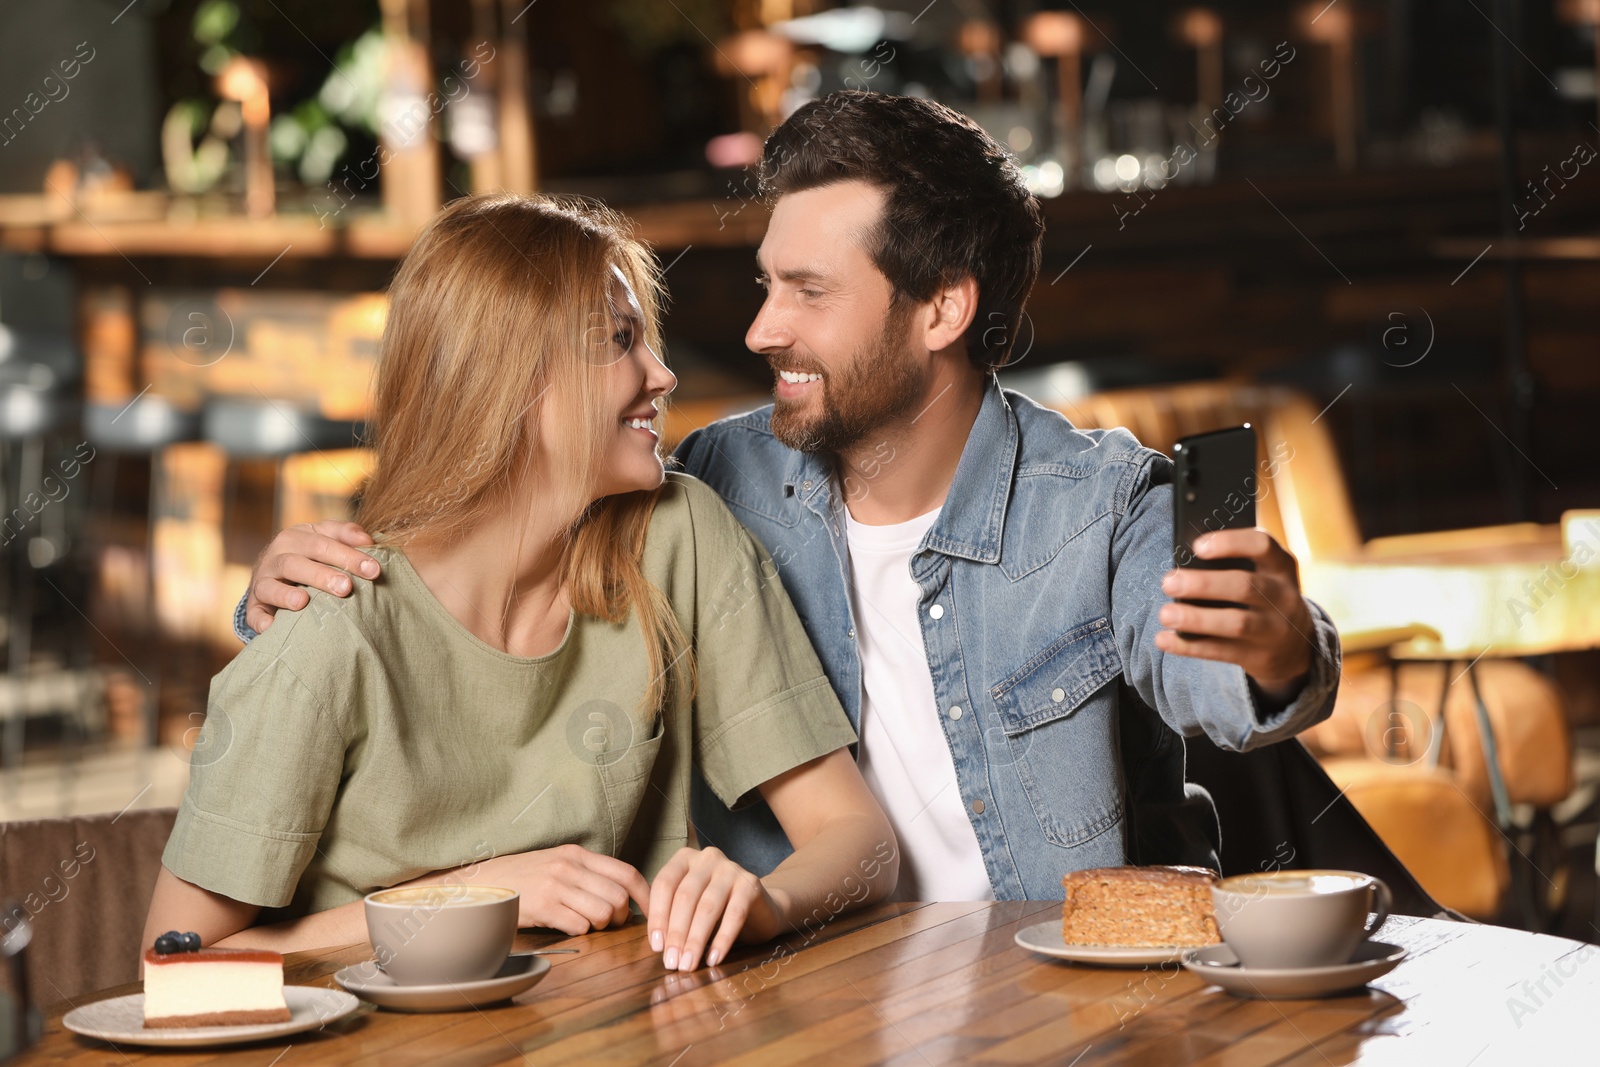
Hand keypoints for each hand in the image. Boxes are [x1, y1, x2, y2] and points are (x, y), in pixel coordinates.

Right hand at [247, 520, 378, 632]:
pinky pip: (254, 614)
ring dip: (286, 595)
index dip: (349, 555)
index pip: (323, 543)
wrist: (272, 571)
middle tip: (346, 588)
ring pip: (271, 586)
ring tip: (303, 601)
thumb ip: (347, 535)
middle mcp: (276, 556)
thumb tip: (368, 540)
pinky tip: (273, 627)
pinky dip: (261, 621)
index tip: (374, 571)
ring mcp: (263, 581)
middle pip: (296, 563)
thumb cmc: (310, 555)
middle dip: (322, 575)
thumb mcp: (326, 537)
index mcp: (297, 537)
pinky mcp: (254, 605)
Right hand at [479, 845, 649, 935]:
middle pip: (619, 896)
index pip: (626, 872)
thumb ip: (587, 873)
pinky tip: (566, 926)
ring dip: (600, 926)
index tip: (651, 909)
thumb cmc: (523, 877)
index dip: (645, 894)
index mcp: (577, 854)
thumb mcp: (557, 863)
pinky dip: (580, 931)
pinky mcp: (544, 907)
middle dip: (621, 916)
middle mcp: (570, 867)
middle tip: (611, 923)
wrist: (482, 884)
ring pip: (603, 913)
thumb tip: (622, 893)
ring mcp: (556, 886)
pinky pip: (579, 926)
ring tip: (586, 923)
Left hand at [647, 847, 784, 971]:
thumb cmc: (713, 912)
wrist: (759, 912)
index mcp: (684, 858)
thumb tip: (644, 921)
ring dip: (696, 940)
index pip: (664, 884)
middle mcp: (707, 857)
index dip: (658, 916)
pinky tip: (714, 959)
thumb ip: (660, 909)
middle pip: (685, 896)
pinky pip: (734, 914)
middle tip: (672, 962)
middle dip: (676, 933)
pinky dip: (722, 940)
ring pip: (708, 906)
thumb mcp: (683, 909)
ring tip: (689, 964)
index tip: (656, 947)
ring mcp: (731, 868)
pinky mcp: (751, 884)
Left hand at [1156, 528, 1315, 699]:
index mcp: (1281, 566)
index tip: (1197, 546)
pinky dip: (1189, 646)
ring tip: (1165, 614)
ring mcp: (1274, 629)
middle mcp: (1283, 596)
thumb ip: (1233, 565)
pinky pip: (1221, 651)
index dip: (1230, 542)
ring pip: (1236, 623)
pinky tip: (1164, 639)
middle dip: (1203, 584)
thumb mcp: (1263, 575)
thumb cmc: (1263, 597)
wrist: (1294, 646)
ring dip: (1196, 618)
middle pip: (1245, 586)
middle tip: (1168, 582)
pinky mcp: (1259, 656)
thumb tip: (1182, 566)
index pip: (1262, 545)